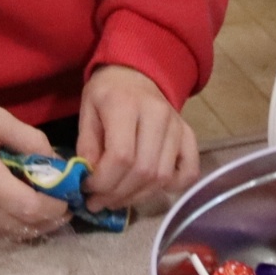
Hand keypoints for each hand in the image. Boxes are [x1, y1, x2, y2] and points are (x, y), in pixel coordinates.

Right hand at [0, 84, 69, 238]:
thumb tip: (56, 161)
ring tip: (53, 209)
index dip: (53, 207)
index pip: (26, 206)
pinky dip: (14, 223)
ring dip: (32, 225)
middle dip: (47, 220)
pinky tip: (28, 209)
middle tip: (68, 207)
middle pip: (18, 225)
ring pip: (6, 231)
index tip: (71, 198)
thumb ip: (29, 139)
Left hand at [76, 64, 199, 210]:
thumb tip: (90, 179)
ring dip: (137, 196)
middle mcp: (157, 114)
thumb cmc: (107, 93)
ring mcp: (177, 125)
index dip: (103, 182)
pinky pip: (189, 171)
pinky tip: (150, 188)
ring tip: (116, 199)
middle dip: (116, 195)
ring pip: (162, 176)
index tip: (87, 188)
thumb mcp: (87, 111)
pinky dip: (173, 187)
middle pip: (143, 170)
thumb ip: (86, 146)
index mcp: (126, 104)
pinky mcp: (188, 134)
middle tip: (98, 201)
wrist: (135, 73)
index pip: (121, 156)